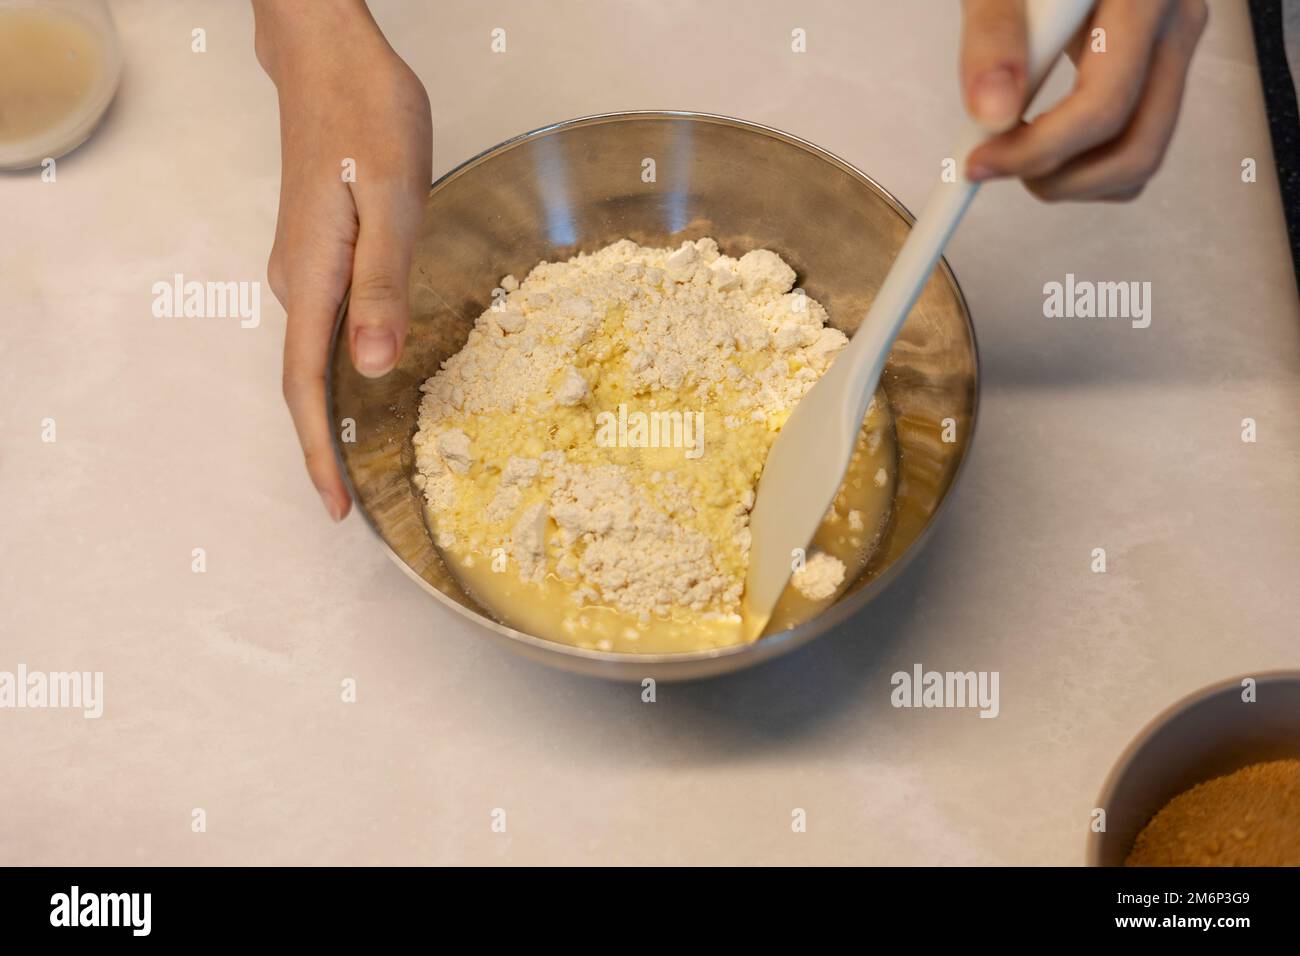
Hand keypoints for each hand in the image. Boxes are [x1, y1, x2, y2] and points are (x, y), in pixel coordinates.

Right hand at [254, 0, 430, 519]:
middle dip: (327, 447)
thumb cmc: (366, 116)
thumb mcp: (391, 201)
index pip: (305, 387)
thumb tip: (369, 366)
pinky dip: (344, 366)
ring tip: (368, 458)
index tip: (333, 508)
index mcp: (313, 277)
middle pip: (305, 382)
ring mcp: (303, 267)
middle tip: (358, 499)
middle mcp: (297, 281)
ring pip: (314, 355)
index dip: (318, 453)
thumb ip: (381, 286)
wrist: (330, 59)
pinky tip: (373, 378)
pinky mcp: (317, 252)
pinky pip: (325, 325)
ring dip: (338, 410)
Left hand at [960, 0, 1207, 200]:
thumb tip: (991, 116)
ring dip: (1075, 178)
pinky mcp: (1164, 58)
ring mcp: (1178, 41)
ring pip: (1144, 154)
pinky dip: (1088, 159)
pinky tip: (1042, 133)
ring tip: (1016, 150)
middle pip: (1138, 148)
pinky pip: (1139, 136)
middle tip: (998, 167)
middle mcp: (1177, 20)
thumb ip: (993, 35)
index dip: (1035, 152)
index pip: (1101, 108)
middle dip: (1060, 179)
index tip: (976, 165)